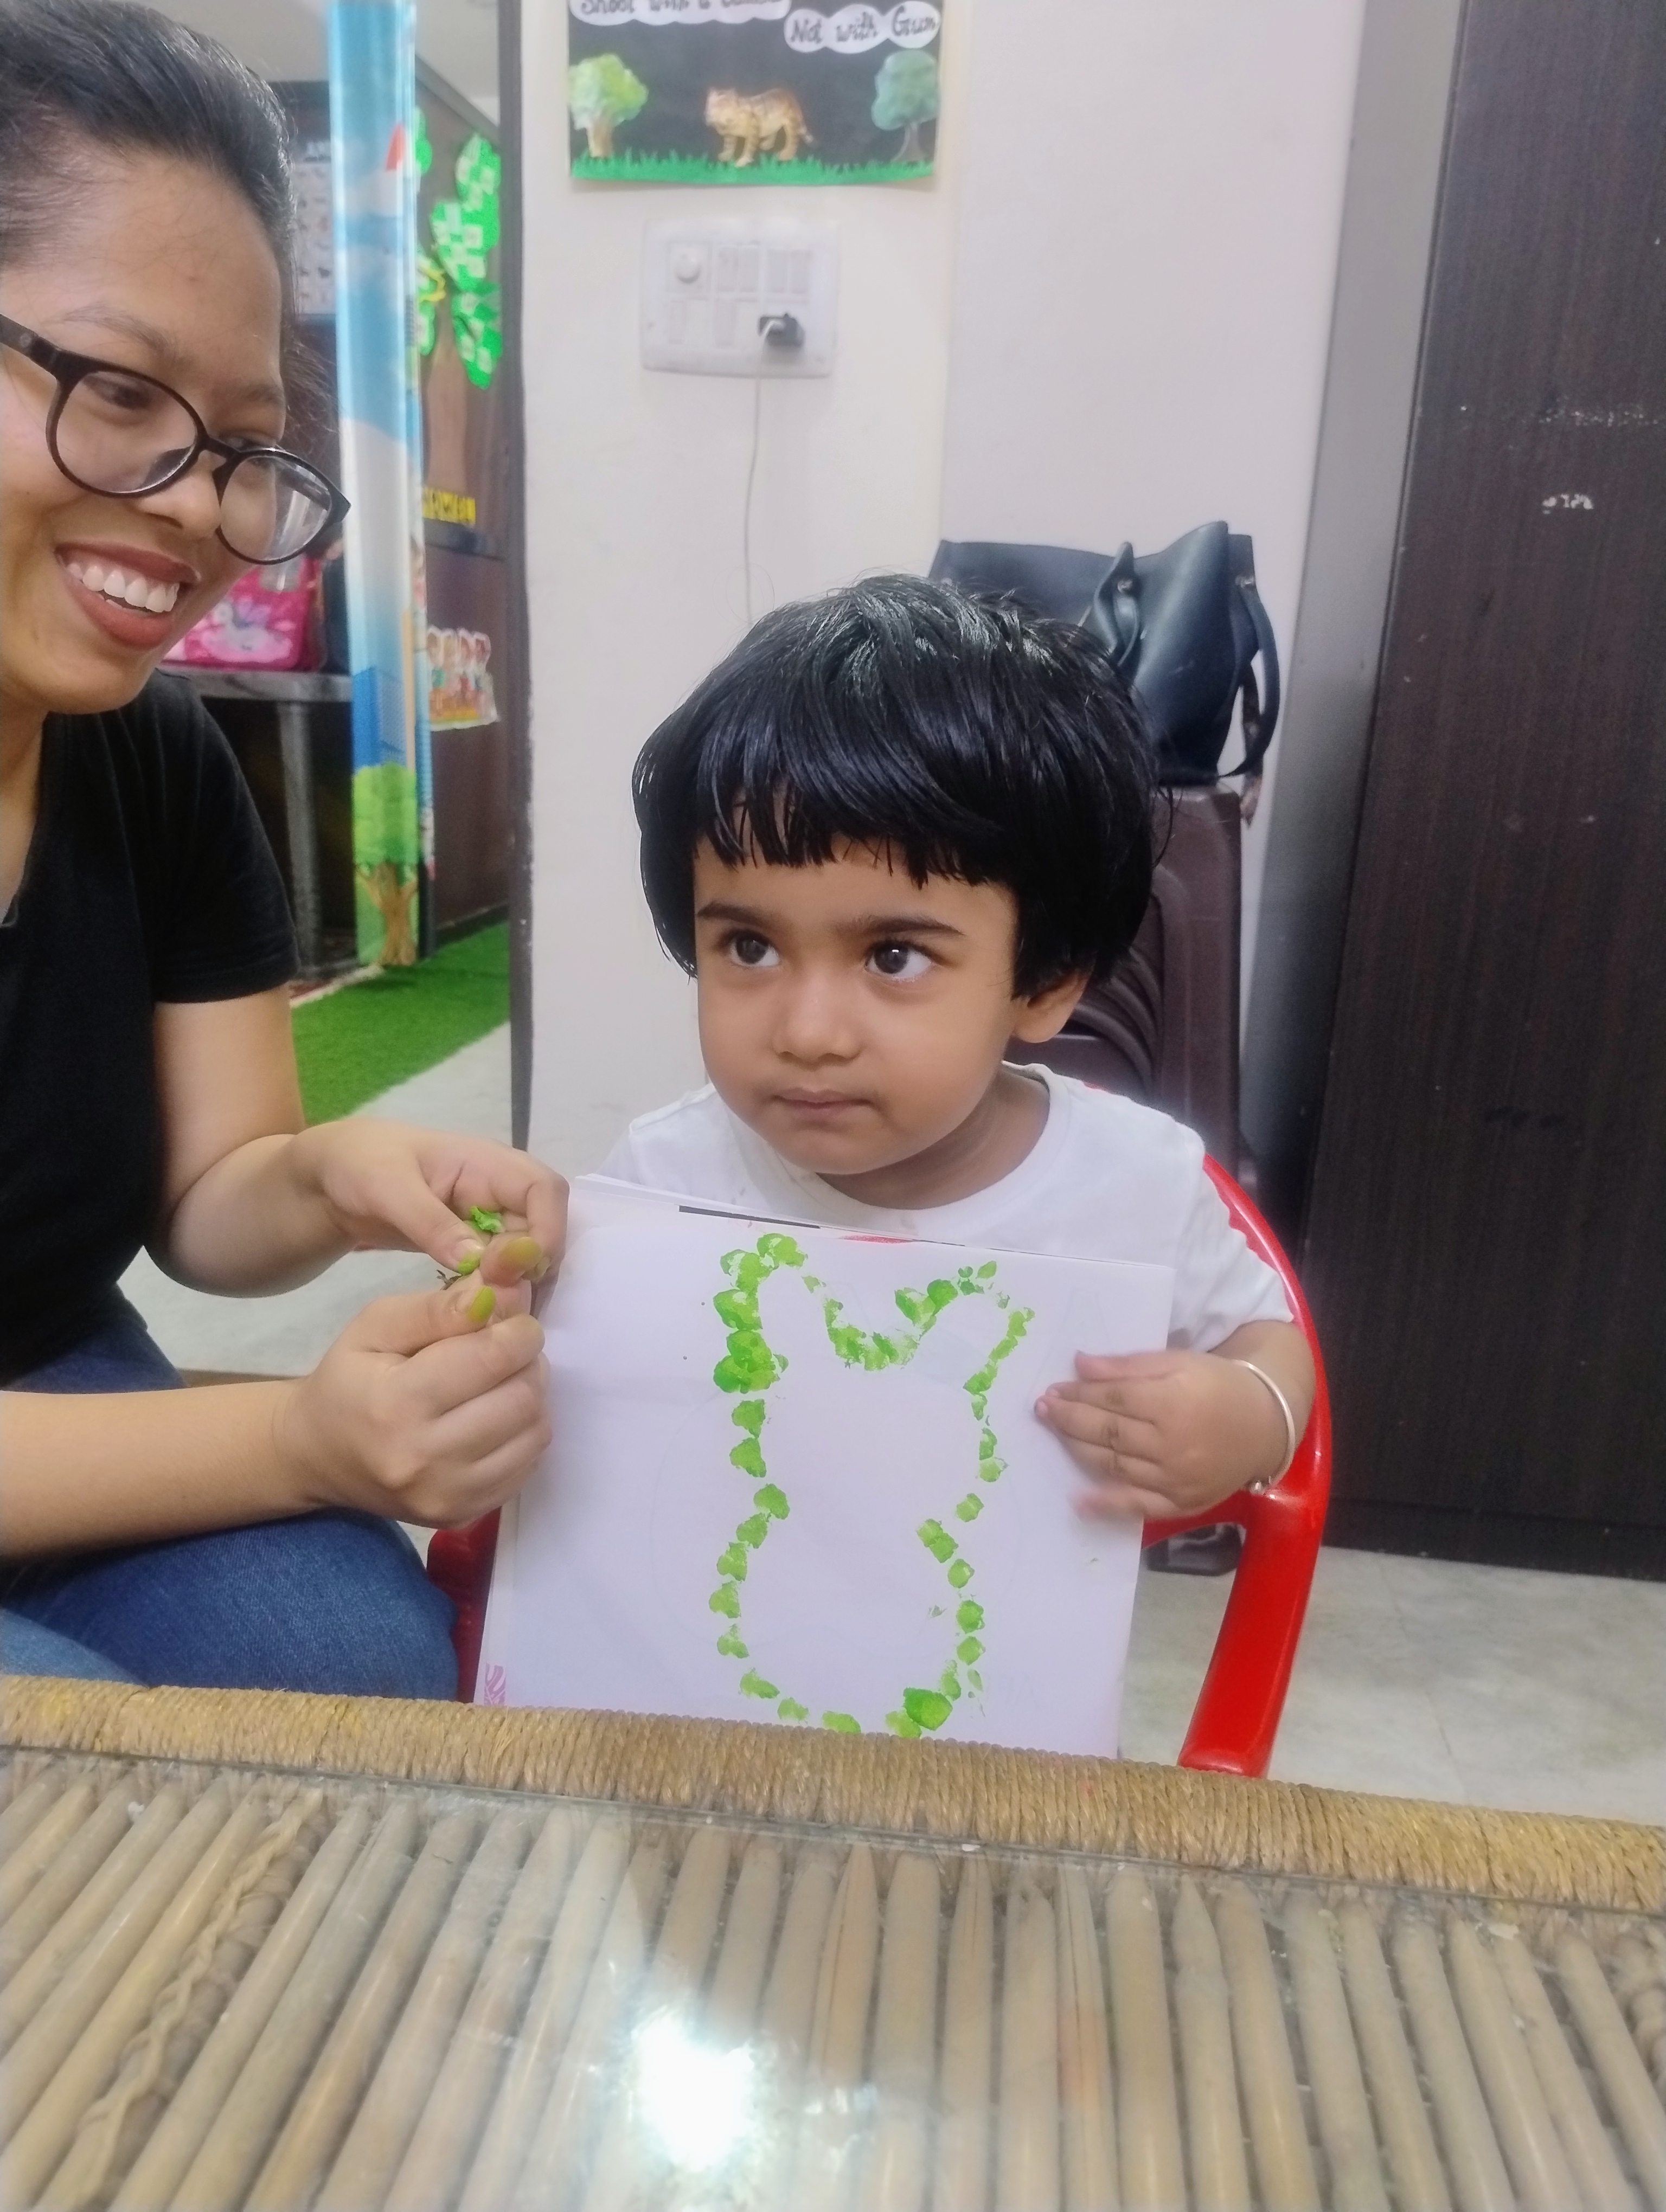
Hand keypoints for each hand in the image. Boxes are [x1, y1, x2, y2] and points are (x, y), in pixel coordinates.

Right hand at [274, 1275, 551, 1526]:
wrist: (319, 1455)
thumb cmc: (349, 1380)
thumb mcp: (377, 1326)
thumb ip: (440, 1307)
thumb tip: (503, 1292)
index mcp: (396, 1403)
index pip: (492, 1358)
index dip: (519, 1331)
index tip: (515, 1321)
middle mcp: (424, 1459)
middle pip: (522, 1397)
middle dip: (528, 1363)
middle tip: (509, 1350)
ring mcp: (447, 1496)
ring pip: (535, 1434)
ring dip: (533, 1398)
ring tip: (503, 1382)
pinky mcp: (464, 1515)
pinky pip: (528, 1467)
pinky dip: (524, 1435)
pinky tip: (497, 1418)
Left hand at [289, 1120, 567, 1286]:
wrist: (327, 1175)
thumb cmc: (356, 1165)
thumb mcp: (385, 1187)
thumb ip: (430, 1222)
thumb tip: (478, 1261)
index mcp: (484, 1161)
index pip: (543, 1189)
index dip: (547, 1230)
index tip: (521, 1271)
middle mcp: (496, 1189)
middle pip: (542, 1227)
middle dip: (529, 1265)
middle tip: (497, 1301)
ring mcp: (485, 1218)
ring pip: (524, 1253)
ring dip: (513, 1282)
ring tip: (484, 1310)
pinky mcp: (471, 1243)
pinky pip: (498, 1267)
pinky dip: (493, 1288)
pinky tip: (472, 1309)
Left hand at [1036, 1347, 1288, 1520]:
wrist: (1265, 1425)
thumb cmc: (1219, 1385)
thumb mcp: (1178, 1362)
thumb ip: (1128, 1366)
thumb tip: (1080, 1364)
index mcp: (1173, 1403)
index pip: (1112, 1400)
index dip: (1078, 1394)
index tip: (1053, 1389)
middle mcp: (1172, 1445)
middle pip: (1109, 1432)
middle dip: (1070, 1419)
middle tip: (1042, 1409)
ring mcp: (1176, 1479)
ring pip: (1115, 1465)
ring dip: (1078, 1449)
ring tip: (1055, 1434)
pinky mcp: (1180, 1503)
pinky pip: (1137, 1506)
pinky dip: (1106, 1505)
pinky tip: (1078, 1501)